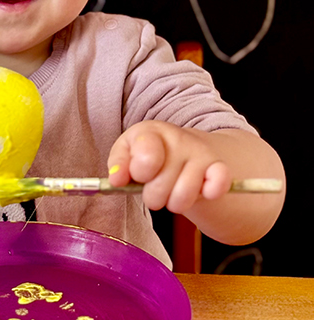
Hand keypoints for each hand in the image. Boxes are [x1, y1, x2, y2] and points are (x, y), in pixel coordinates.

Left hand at [107, 120, 231, 214]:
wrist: (186, 149)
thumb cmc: (152, 155)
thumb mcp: (128, 153)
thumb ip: (118, 165)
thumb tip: (115, 179)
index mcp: (150, 132)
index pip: (146, 158)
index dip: (139, 174)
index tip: (138, 176)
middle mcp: (177, 138)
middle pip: (160, 187)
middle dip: (154, 196)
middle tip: (155, 188)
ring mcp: (200, 152)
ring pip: (183, 197)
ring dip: (175, 203)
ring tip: (173, 191)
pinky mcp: (219, 167)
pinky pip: (218, 184)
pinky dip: (210, 193)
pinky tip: (202, 191)